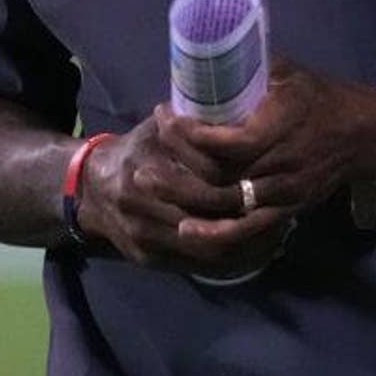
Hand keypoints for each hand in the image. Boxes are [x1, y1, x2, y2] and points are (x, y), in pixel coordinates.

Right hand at [78, 112, 294, 278]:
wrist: (90, 187)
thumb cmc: (134, 149)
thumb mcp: (157, 129)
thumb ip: (190, 125)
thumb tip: (236, 107)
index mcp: (145, 172)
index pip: (204, 186)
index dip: (241, 187)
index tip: (272, 180)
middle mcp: (142, 211)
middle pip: (210, 225)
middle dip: (251, 223)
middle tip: (285, 212)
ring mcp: (144, 240)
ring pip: (208, 253)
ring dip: (246, 247)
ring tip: (278, 233)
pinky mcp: (150, 261)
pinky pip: (198, 268)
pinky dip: (231, 262)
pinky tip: (256, 251)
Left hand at [156, 52, 375, 238]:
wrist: (365, 133)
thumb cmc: (320, 95)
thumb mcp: (286, 70)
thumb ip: (248, 66)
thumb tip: (202, 54)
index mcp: (280, 126)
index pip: (228, 142)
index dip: (191, 134)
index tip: (166, 114)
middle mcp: (281, 165)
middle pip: (220, 174)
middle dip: (178, 160)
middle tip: (149, 141)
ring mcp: (283, 192)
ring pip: (228, 203)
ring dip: (184, 196)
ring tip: (148, 182)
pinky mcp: (287, 210)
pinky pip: (249, 230)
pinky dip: (217, 234)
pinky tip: (187, 233)